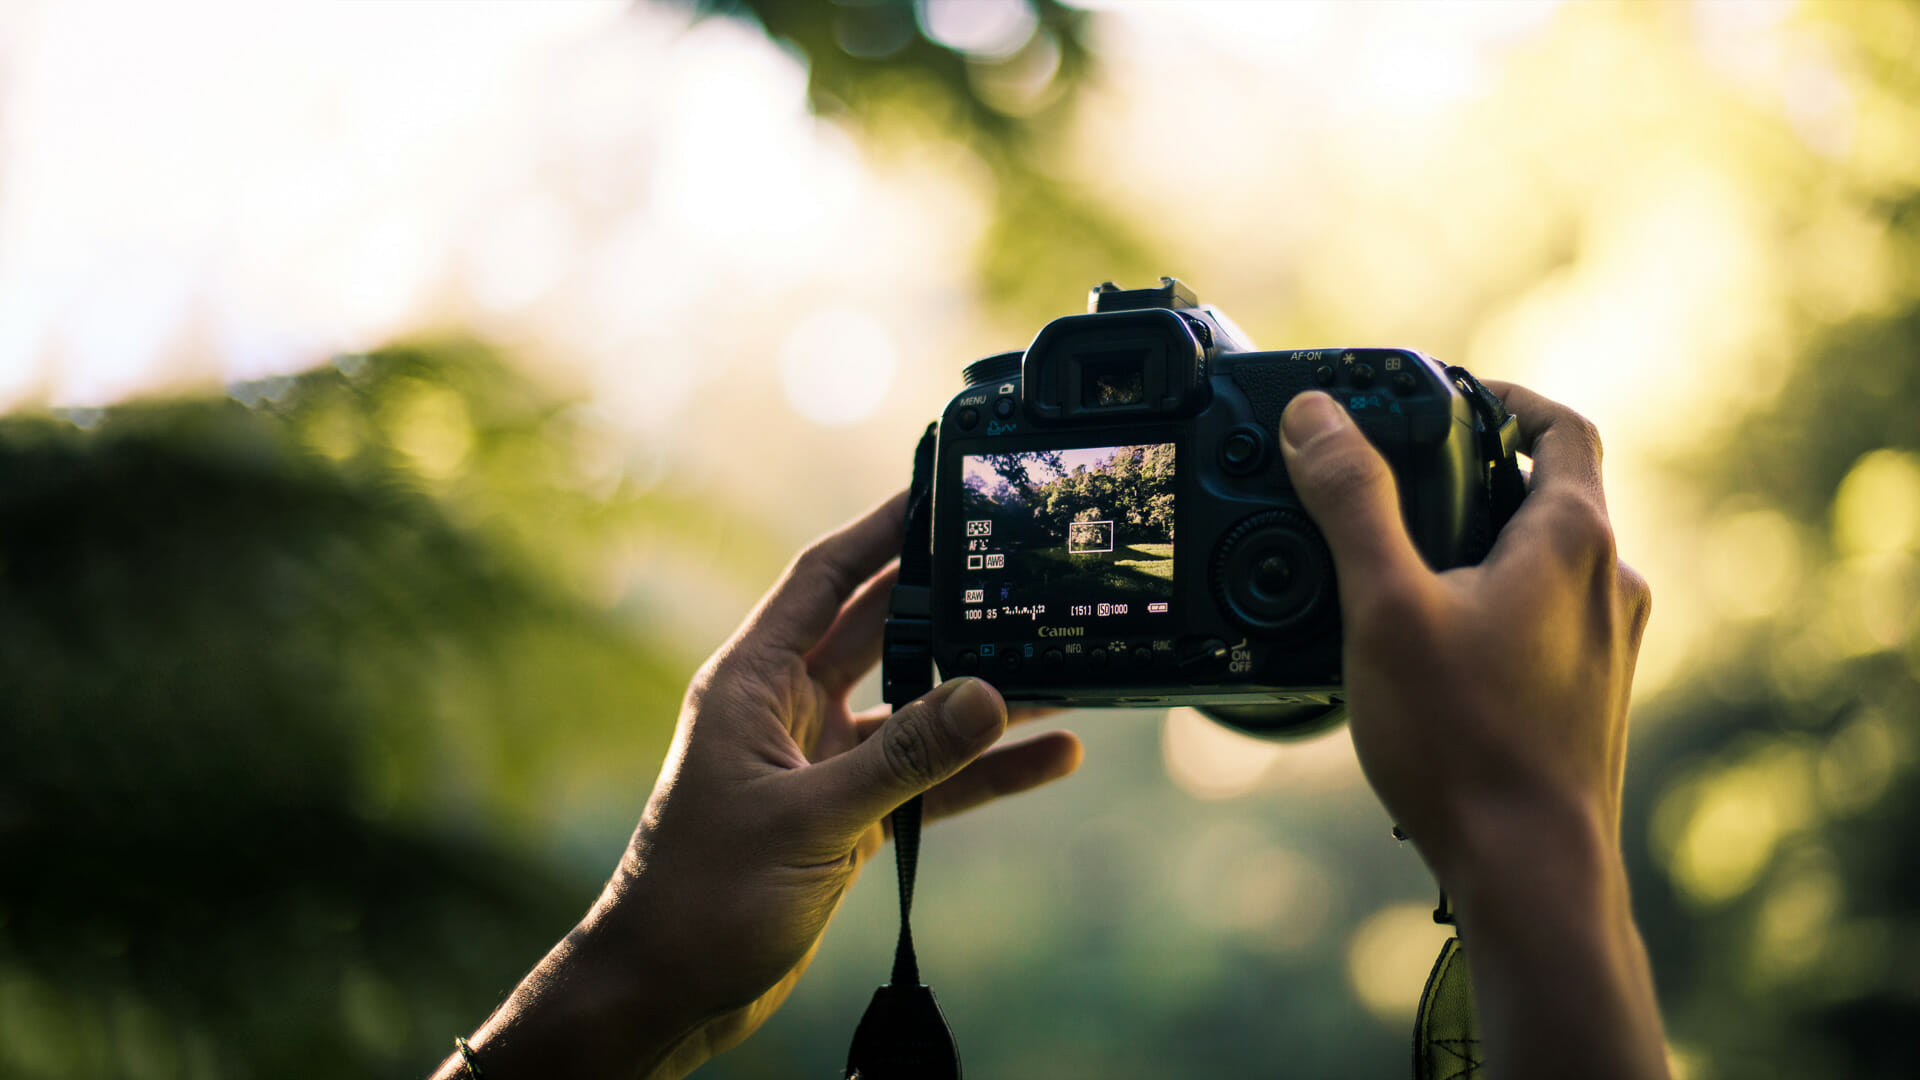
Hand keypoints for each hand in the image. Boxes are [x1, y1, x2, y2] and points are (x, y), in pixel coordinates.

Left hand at [437, 493, 1081, 1079]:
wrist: (668, 990)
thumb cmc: (701, 898)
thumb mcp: (810, 820)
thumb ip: (904, 760)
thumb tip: (989, 696)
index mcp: (753, 682)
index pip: (823, 578)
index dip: (879, 530)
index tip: (938, 491)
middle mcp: (787, 710)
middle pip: (881, 631)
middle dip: (947, 603)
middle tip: (1017, 567)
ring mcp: (821, 762)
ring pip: (916, 708)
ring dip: (980, 693)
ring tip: (1060, 664)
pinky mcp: (848, 815)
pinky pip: (929, 778)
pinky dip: (983, 770)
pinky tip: (1048, 757)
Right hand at [1278, 383, 1666, 1078]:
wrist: (1530, 871)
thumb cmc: (1465, 742)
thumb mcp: (1384, 605)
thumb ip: (1350, 501)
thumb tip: (1314, 416)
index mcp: (1574, 539)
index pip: (1562, 425)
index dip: (1505, 396)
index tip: (1447, 398)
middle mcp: (1608, 583)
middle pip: (1552, 490)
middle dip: (1475, 474)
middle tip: (1399, 480)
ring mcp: (1607, 646)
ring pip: (1547, 560)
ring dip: (1483, 543)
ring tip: (1401, 565)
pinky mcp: (1590, 697)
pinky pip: (1544, 620)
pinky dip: (1494, 604)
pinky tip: (1432, 645)